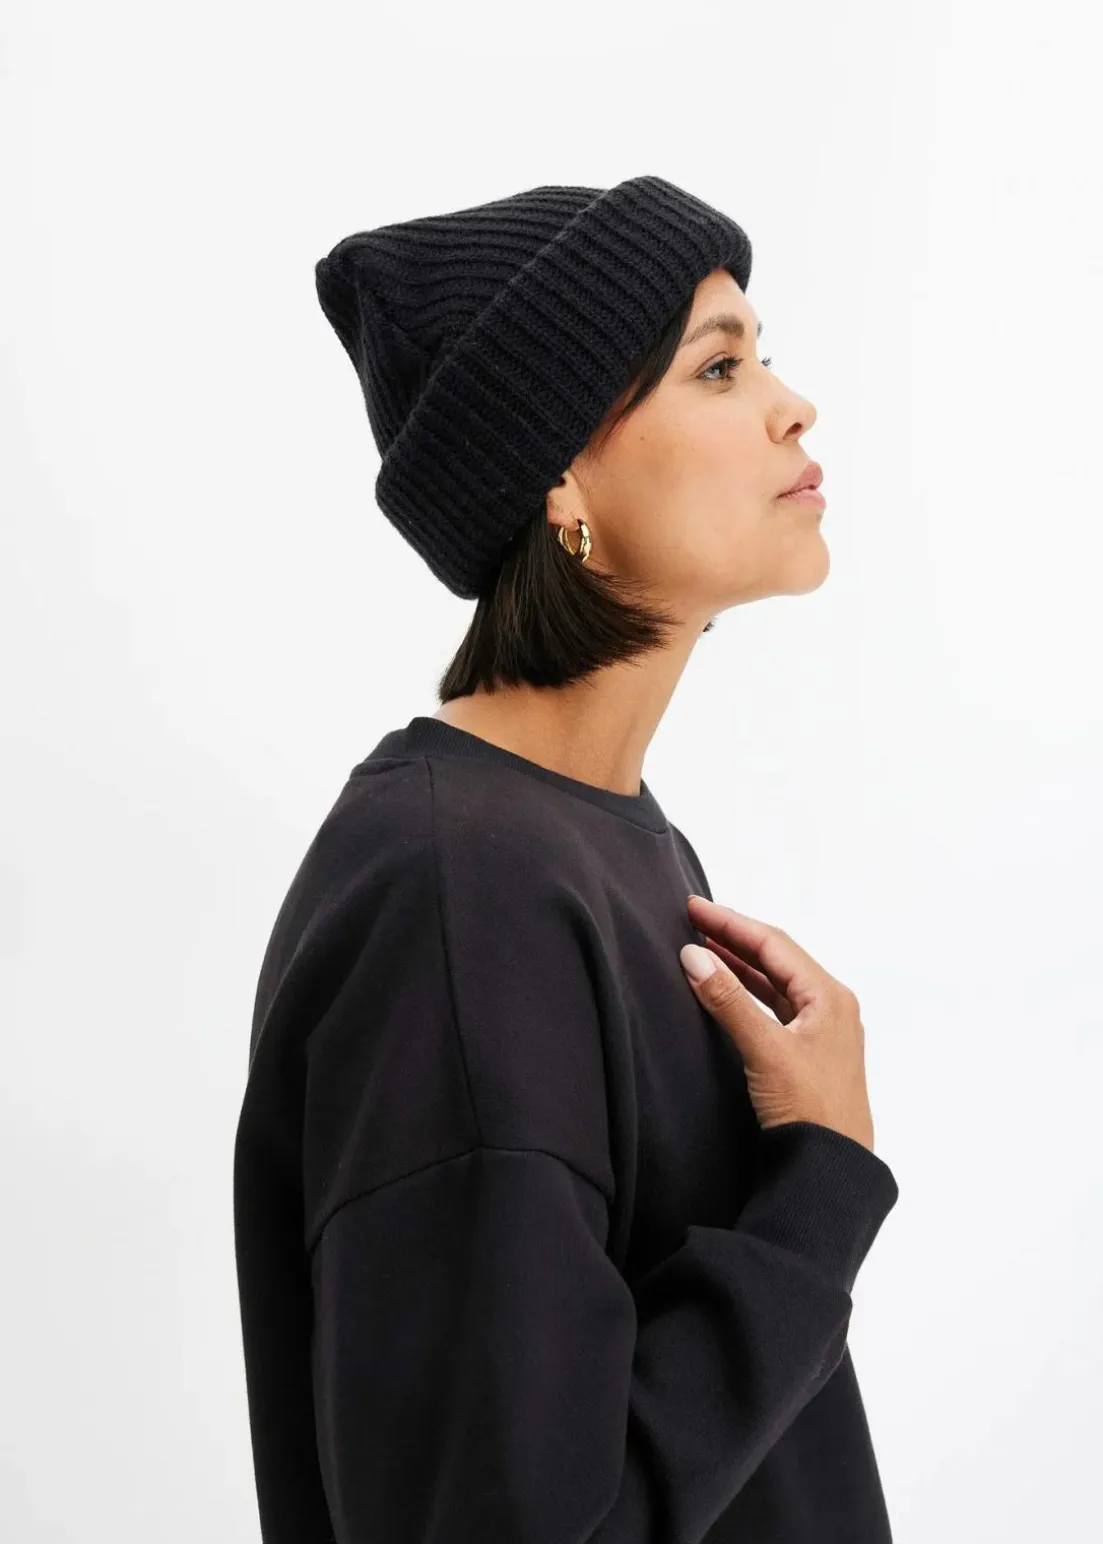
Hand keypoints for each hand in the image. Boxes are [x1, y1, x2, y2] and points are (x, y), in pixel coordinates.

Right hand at [680, 896, 876, 1152]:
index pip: (773, 944)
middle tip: (692, 921)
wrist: (831, 1170)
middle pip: (775, 959)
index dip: (731, 923)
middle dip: (733, 939)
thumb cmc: (811, 1110)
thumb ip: (729, 1001)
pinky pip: (773, 1009)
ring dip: (738, 965)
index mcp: (829, 997)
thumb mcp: (765, 1050)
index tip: (693, 908)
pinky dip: (745, 994)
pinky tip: (723, 989)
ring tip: (701, 948)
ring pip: (773, 984)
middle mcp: (829, 1007)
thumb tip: (693, 957)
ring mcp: (820, 1031)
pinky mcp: (807, 1054)